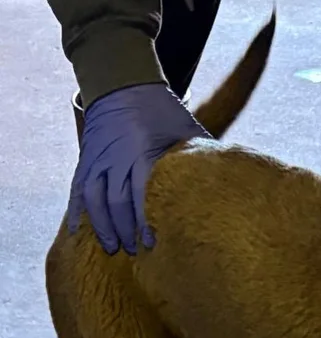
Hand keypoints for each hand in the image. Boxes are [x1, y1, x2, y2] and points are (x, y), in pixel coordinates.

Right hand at [68, 83, 209, 254]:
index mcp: (143, 150)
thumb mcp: (187, 131)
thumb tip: (227, 184)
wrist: (125, 85)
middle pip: (116, 201)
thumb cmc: (164, 112)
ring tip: (114, 247)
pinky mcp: (86, 159)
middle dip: (125, 229)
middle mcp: (116, 156)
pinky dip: (76, 212)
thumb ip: (200, 158)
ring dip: (102, 226)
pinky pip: (77, 189)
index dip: (146, 220)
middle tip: (136, 252)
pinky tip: (75, 232)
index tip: (154, 242)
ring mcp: (97, 158)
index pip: (142, 193)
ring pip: (94, 198)